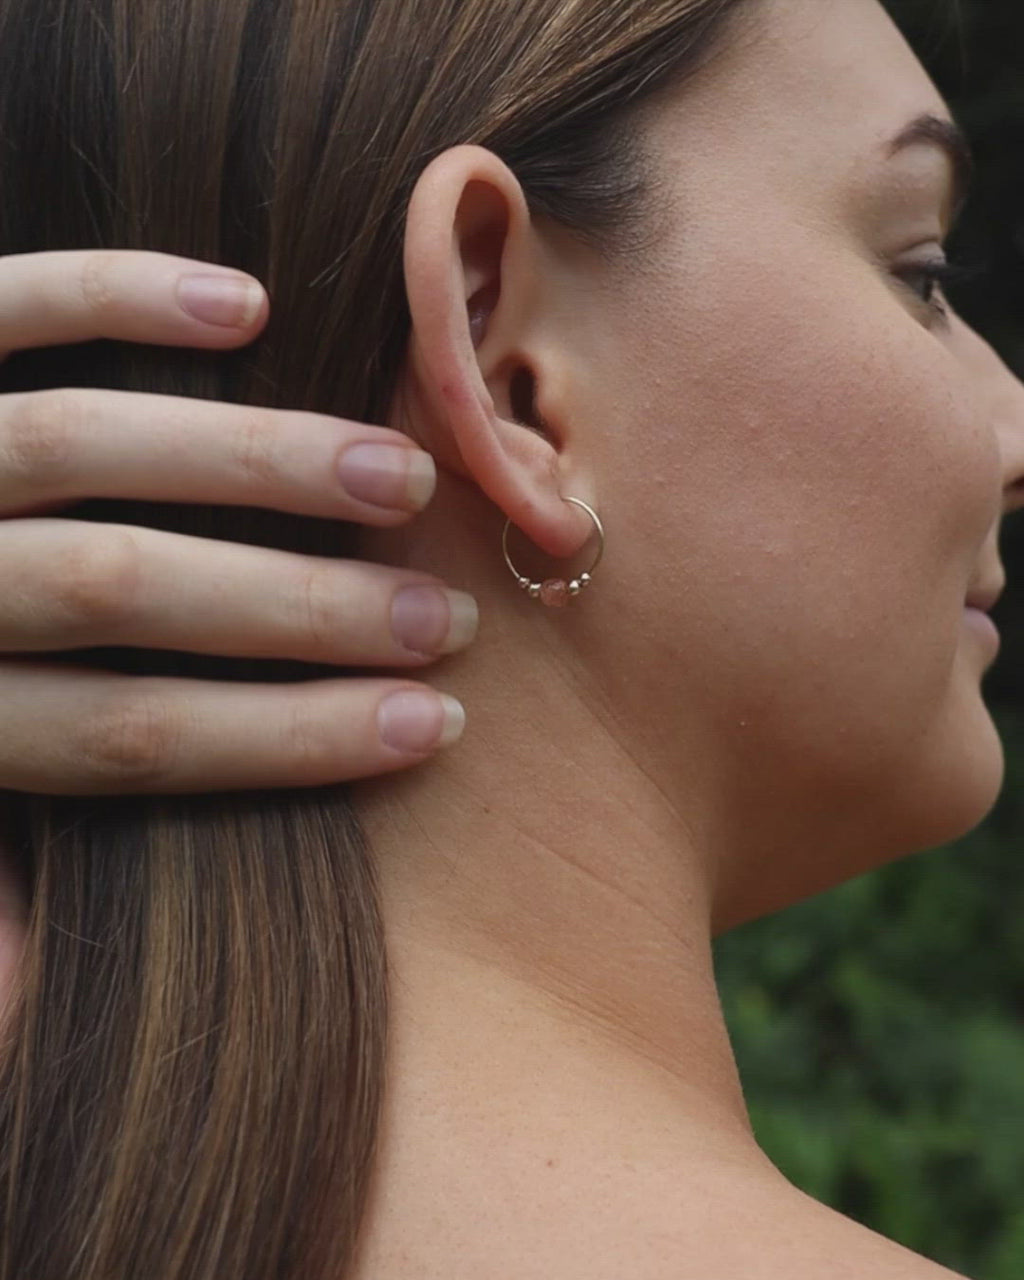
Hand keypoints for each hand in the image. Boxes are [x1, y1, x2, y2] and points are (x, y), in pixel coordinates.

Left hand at [0, 250, 476, 794]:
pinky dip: (118, 296)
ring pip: (83, 447)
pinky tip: (243, 304)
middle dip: (304, 610)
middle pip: (124, 594)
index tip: (425, 731)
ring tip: (400, 478)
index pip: (126, 737)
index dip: (289, 739)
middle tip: (443, 618)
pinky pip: (1, 305)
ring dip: (260, 462)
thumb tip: (41, 969)